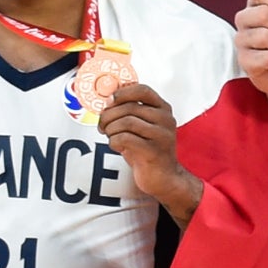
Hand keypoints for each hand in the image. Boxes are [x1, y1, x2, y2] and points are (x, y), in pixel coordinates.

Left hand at [97, 83, 197, 206]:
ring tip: (110, 136)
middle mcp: (165, 119)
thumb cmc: (147, 149)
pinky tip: (116, 146)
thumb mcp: (141, 126)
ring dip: (110, 129)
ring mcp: (162, 135)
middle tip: (101, 125)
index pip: (142, 90)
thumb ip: (128, 111)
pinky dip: (113, 141)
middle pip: (129, 107)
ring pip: (125, 122)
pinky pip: (124, 138)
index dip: (122, 93)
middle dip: (108, 115)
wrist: (163, 177)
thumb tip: (106, 99)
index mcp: (163, 109)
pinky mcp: (154, 151)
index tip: (108, 101)